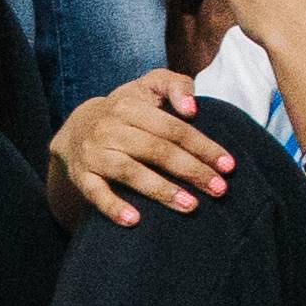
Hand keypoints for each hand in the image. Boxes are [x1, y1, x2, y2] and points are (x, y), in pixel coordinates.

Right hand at [52, 64, 238, 226]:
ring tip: (190, 205)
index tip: (227, 166)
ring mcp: (94, 153)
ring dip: (160, 190)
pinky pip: (96, 193)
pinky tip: (134, 220)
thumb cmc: (127, 108)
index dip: (202, 147)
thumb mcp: (149, 86)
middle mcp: (110, 128)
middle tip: (218, 190)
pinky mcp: (81, 176)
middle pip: (156, 150)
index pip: (173, 128)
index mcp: (130, 106)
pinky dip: (113, 207)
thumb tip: (192, 108)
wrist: (77, 126)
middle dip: (190, 170)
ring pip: (130, 171)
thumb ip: (176, 85)